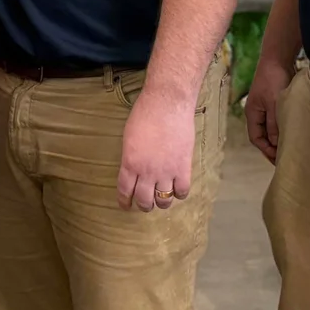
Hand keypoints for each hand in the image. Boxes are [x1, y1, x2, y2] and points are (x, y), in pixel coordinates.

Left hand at [119, 90, 195, 211]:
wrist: (167, 104)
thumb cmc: (145, 114)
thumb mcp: (129, 137)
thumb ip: (131, 157)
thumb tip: (134, 169)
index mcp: (130, 163)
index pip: (125, 191)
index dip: (125, 201)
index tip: (126, 205)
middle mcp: (147, 172)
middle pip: (144, 200)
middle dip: (144, 205)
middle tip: (145, 203)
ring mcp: (166, 171)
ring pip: (164, 200)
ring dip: (162, 202)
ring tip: (162, 199)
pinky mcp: (183, 168)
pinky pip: (182, 191)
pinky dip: (180, 194)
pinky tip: (178, 189)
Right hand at [245, 54, 293, 164]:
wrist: (277, 58)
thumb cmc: (273, 81)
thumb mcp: (274, 105)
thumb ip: (273, 125)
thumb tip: (275, 144)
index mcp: (252, 114)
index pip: (256, 139)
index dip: (266, 151)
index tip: (279, 160)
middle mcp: (257, 112)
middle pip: (263, 135)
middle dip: (273, 147)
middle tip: (288, 158)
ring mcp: (266, 107)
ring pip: (271, 129)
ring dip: (279, 138)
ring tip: (292, 147)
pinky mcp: (275, 103)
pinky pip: (277, 121)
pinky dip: (284, 129)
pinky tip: (294, 132)